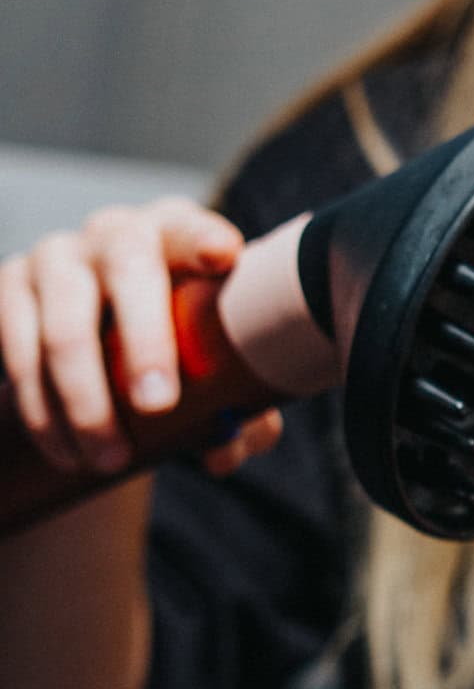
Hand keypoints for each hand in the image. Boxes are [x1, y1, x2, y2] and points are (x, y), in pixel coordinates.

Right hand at [0, 196, 282, 477]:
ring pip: (64, 325)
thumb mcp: (216, 365)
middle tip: (159, 406)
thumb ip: (237, 407)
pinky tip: (66, 452)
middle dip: (144, 340)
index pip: (191, 228)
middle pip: (128, 270)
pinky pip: (18, 351)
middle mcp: (115, 232)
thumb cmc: (183, 345)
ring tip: (110, 460)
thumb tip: (223, 452)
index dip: (202, 239)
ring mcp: (57, 256)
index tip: (223, 257)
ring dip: (85, 400)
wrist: (107, 334)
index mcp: (177, 235)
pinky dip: (42, 411)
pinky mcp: (11, 286)